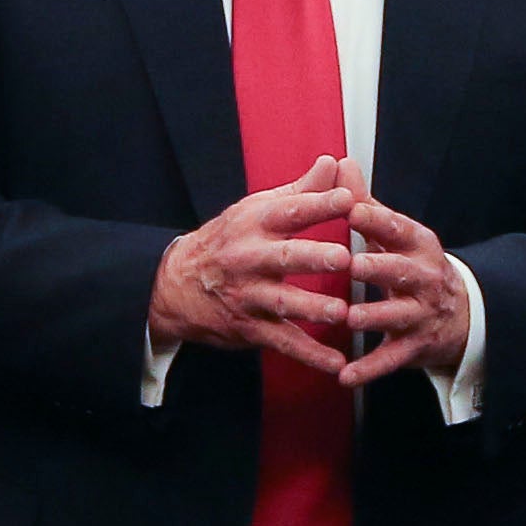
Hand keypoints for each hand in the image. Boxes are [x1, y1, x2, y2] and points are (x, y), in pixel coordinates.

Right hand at [150, 158, 366, 369]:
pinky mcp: (250, 327)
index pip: (290, 211)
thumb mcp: (256, 210)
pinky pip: (283, 342)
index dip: (318, 204)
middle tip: (345, 258)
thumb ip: (301, 191)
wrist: (176, 285)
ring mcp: (249, 295)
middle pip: (285, 257)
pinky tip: (335, 364)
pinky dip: (309, 355)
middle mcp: (250, 258)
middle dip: (314, 258)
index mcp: (255, 224)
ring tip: (341, 312)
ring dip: (312, 308)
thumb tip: (334, 162)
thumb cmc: (228, 241)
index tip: (348, 198)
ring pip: (283, 303)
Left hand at [329, 189, 473, 389]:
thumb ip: (365, 202)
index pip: (397, 228)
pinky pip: (391, 359)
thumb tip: (340, 161)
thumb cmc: (412, 264)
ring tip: (351, 318)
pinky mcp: (415, 346)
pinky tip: (345, 377)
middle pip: (402, 271)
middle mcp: (424, 277)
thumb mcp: (396, 233)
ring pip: (398, 315)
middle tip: (353, 265)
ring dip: (374, 317)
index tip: (351, 210)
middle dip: (379, 268)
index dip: (376, 220)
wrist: (460, 313)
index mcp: (417, 244)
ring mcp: (421, 313)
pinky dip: (369, 369)